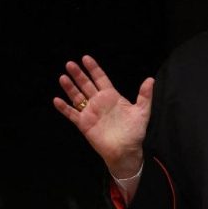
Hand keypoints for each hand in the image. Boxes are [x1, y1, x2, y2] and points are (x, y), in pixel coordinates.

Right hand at [52, 55, 152, 177]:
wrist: (126, 150)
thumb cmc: (135, 131)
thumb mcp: (142, 111)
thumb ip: (145, 95)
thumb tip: (150, 79)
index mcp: (112, 96)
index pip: (101, 79)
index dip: (94, 69)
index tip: (86, 58)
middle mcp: (99, 102)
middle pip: (86, 85)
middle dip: (78, 74)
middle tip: (70, 63)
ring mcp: (90, 112)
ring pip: (77, 97)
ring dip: (70, 87)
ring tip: (63, 77)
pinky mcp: (84, 124)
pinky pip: (72, 114)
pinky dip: (64, 108)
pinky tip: (57, 100)